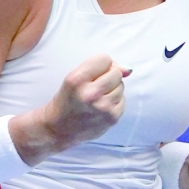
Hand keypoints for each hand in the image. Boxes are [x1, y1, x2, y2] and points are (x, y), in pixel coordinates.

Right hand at [12, 54, 128, 163]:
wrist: (59, 129)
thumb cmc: (68, 99)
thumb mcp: (74, 77)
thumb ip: (100, 67)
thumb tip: (128, 69)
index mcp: (77, 80)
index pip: (105, 58)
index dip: (100, 65)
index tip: (92, 74)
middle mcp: (90, 94)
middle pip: (116, 72)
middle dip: (108, 77)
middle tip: (94, 87)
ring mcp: (103, 107)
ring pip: (121, 85)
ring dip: (112, 89)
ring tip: (97, 98)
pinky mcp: (112, 118)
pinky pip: (123, 100)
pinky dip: (114, 101)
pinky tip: (101, 107)